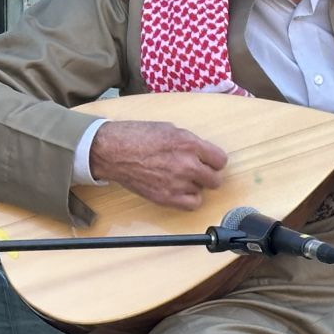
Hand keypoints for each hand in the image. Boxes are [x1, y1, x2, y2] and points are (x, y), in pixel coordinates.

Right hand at [88, 120, 228, 210]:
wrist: (112, 151)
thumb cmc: (136, 136)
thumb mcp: (170, 129)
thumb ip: (190, 142)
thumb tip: (202, 153)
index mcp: (189, 144)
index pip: (220, 160)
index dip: (213, 161)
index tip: (207, 162)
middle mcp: (187, 164)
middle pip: (215, 179)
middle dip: (207, 175)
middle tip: (196, 171)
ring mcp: (177, 183)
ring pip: (202, 191)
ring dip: (194, 186)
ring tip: (179, 178)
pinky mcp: (166, 197)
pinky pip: (192, 204)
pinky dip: (188, 199)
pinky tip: (179, 191)